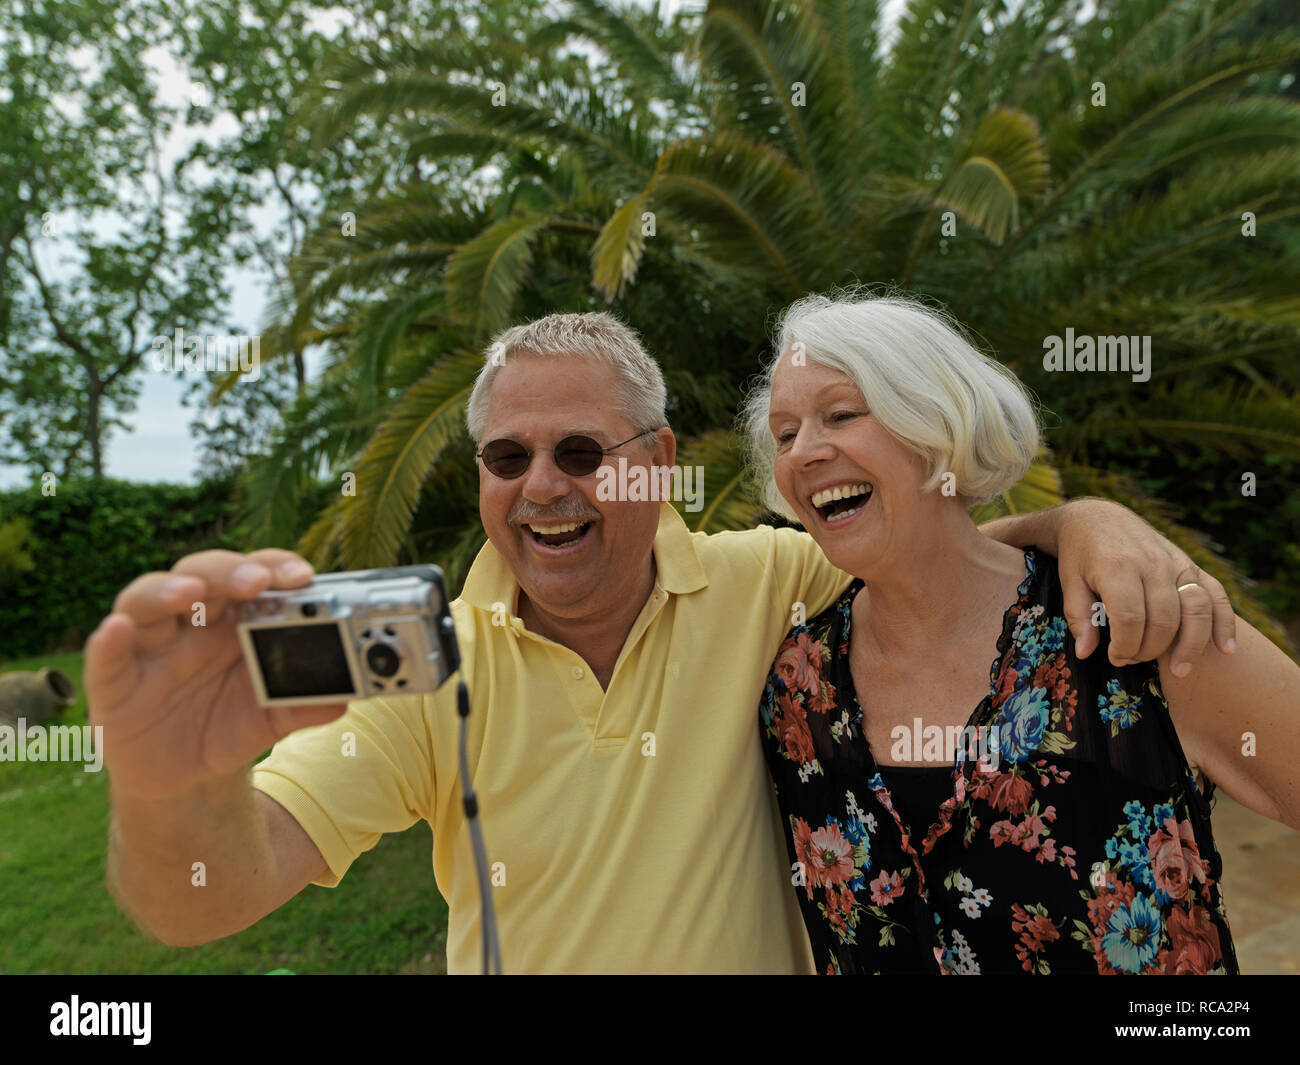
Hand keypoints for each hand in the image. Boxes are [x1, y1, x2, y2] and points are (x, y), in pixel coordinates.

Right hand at [84, 548, 348, 801]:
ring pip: (145, 600)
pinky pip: (106, 657)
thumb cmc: (230, 725)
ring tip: (190, 590)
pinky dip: (109, 640)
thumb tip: (346, 695)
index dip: (274, 566)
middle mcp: (189, 622)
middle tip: (258, 579)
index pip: (252, 575)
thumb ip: (307, 702)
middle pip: (201, 574)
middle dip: (230, 571)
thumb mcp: (273, 716)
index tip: (303, 574)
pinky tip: (118, 630)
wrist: (188, 775)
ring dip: (167, 590)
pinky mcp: (114, 683)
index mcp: (233, 619)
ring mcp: (149, 648)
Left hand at [1055, 500, 1236, 671]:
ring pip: (1196, 610)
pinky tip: (1226, 650)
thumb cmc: (1080, 554)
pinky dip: (1225, 623)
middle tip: (1134, 660)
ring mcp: (1176, 563)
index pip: (1131, 619)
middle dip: (1150, 650)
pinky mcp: (1190, 565)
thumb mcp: (1069, 582)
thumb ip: (1079, 617)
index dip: (1125, 647)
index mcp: (1118, 567)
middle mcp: (1152, 564)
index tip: (1115, 657)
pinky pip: (1216, 594)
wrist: (1097, 518)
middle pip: (1164, 620)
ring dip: (1191, 646)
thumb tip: (1086, 653)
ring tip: (1179, 671)